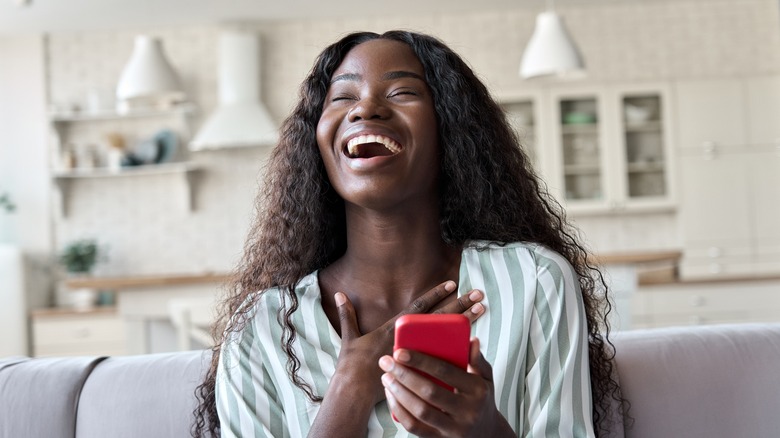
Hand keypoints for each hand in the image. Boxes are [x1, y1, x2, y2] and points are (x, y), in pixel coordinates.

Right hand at [333, 281, 484, 405]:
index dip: (435, 294)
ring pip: (447, 335)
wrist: (355, 392)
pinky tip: (474, 342)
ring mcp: (417, 353)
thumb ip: (347, 314)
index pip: (419, 307)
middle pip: (440, 318)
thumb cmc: (352, 365)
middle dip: (459, 304)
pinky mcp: (420, 368)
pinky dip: (458, 350)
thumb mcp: (349, 337)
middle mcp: (409, 339)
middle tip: (478, 293)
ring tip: (482, 309)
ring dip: (465, 321)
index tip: (452, 283)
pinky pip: (444, 358)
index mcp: (394, 328)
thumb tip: (339, 294)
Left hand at [379, 338, 512, 437]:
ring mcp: (453, 429)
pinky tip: (391, 396)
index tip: (400, 352)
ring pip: (420, 411)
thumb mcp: (486, 379)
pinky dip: (399, 411)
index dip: (421, 361)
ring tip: (386, 377)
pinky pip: (414, 427)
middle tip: (386, 362)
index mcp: (477, 390)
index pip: (446, 371)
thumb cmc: (482, 400)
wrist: (488, 434)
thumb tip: (471, 341)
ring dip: (398, 392)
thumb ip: (478, 360)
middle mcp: (467, 411)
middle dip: (403, 375)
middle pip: (429, 392)